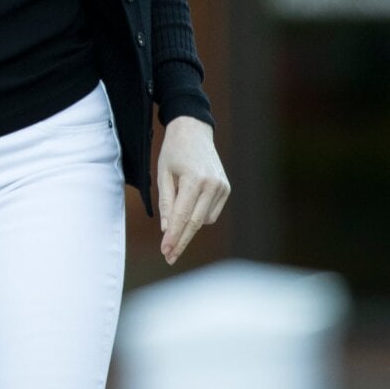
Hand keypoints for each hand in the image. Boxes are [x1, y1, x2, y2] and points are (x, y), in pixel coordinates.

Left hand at [155, 116, 230, 264]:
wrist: (193, 131)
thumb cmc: (173, 152)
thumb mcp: (163, 174)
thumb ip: (166, 202)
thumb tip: (167, 229)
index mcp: (194, 180)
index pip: (182, 216)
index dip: (174, 236)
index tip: (166, 251)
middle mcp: (212, 185)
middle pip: (195, 223)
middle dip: (181, 240)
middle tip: (169, 256)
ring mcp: (222, 187)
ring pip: (203, 220)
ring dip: (188, 224)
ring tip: (175, 209)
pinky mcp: (227, 189)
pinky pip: (211, 213)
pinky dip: (199, 214)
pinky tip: (190, 202)